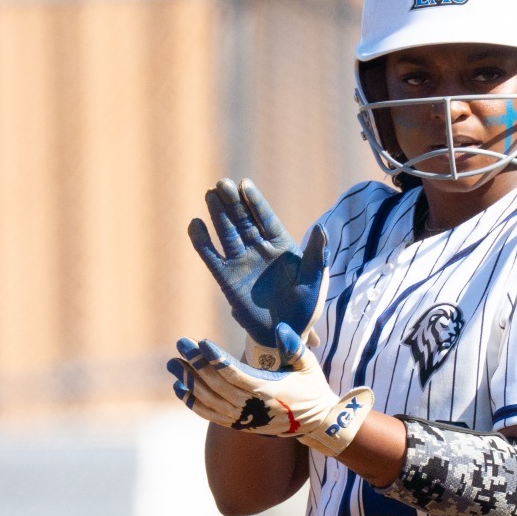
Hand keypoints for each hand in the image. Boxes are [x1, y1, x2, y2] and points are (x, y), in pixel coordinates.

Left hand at [167, 324, 371, 456]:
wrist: (315, 424)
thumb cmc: (311, 388)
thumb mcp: (308, 366)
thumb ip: (295, 348)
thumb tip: (282, 329)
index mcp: (269, 391)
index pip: (236, 375)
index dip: (217, 360)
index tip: (202, 343)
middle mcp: (253, 407)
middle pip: (217, 385)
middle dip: (196, 364)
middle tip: (181, 343)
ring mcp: (244, 418)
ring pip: (209, 400)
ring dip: (188, 381)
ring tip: (172, 363)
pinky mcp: (239, 425)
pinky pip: (210, 414)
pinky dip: (192, 402)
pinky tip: (178, 387)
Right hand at [187, 179, 327, 368]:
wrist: (285, 332)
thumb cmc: (305, 305)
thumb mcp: (314, 278)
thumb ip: (316, 253)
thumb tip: (321, 227)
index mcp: (281, 244)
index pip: (265, 217)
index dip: (255, 201)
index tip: (245, 184)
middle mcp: (258, 248)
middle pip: (243, 219)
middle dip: (233, 202)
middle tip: (222, 183)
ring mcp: (241, 261)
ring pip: (227, 232)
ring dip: (218, 214)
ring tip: (210, 194)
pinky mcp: (226, 278)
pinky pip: (211, 257)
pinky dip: (202, 242)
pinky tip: (195, 225)